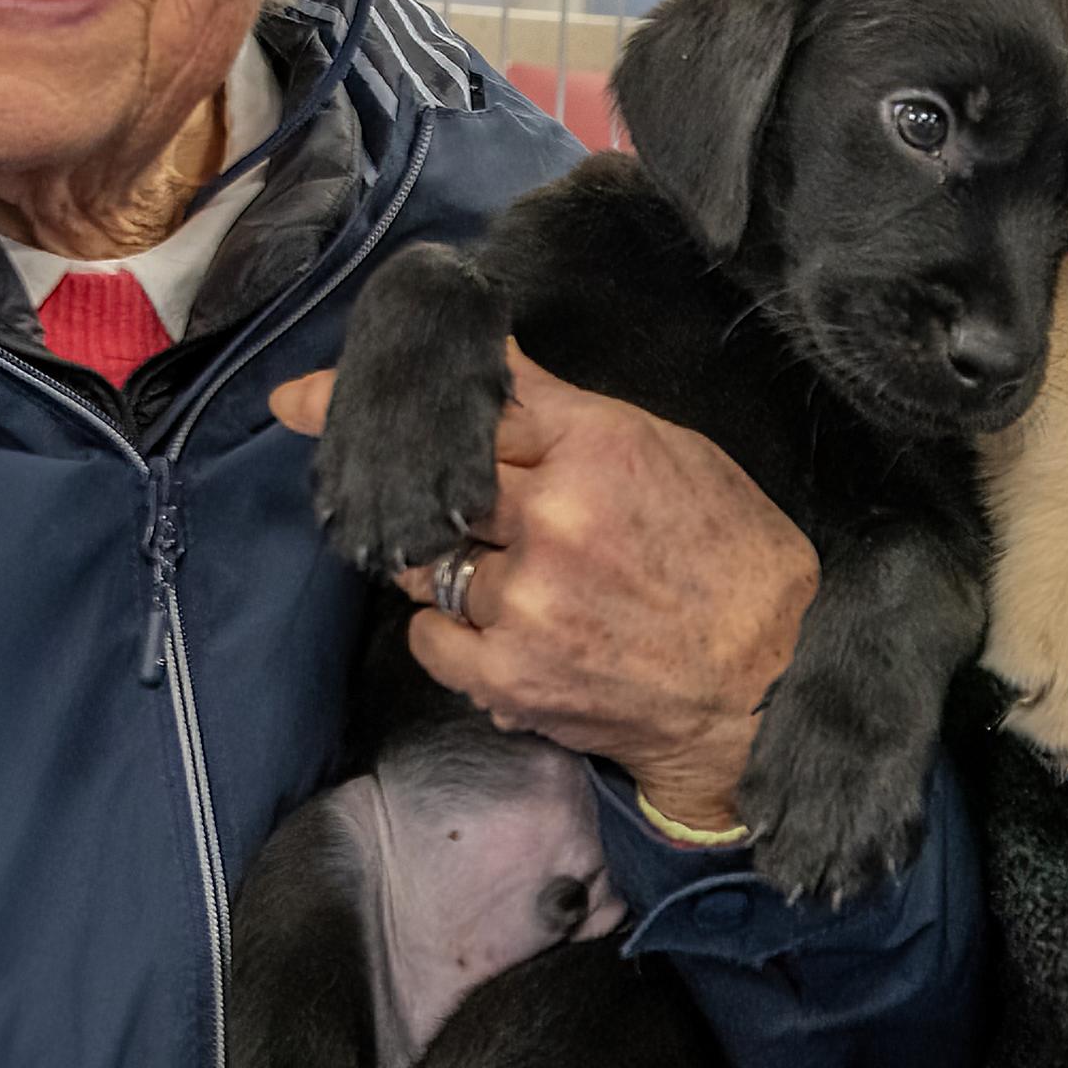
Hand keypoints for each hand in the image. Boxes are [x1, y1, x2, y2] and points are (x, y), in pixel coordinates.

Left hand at [271, 343, 812, 830]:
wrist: (767, 685)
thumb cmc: (733, 560)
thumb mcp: (670, 453)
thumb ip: (573, 419)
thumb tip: (495, 382)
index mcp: (595, 444)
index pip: (469, 401)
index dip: (384, 395)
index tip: (300, 397)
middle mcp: (552, 515)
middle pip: (429, 479)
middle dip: (395, 482)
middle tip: (376, 485)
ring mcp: (525, 599)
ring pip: (423, 560)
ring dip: (442, 561)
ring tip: (502, 572)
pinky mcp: (509, 674)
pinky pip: (429, 636)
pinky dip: (449, 629)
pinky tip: (500, 628)